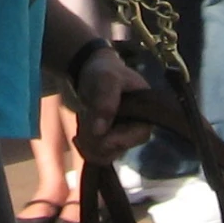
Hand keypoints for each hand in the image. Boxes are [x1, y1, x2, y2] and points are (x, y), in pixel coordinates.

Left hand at [71, 48, 151, 166]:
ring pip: (108, 153)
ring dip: (91, 145)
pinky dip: (87, 147)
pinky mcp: (108, 138)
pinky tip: (77, 137)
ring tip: (79, 132)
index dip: (120, 140)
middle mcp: (136, 127)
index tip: (101, 138)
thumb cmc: (104, 70)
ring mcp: (122, 134)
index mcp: (145, 112)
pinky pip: (99, 152)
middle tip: (82, 132)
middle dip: (99, 143)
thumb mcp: (106, 79)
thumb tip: (99, 132)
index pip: (139, 134)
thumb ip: (105, 102)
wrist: (90, 69)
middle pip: (121, 148)